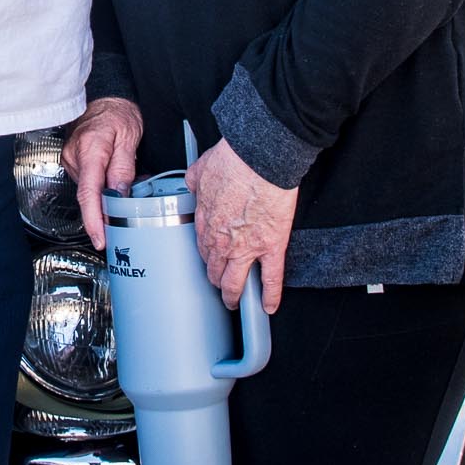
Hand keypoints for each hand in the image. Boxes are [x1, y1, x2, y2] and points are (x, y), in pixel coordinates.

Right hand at [63, 95, 144, 250]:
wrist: (105, 99)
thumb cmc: (118, 113)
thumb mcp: (129, 137)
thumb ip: (123, 167)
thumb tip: (119, 194)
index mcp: (90, 149)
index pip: (89, 192)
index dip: (94, 219)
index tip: (100, 238)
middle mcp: (75, 157)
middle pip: (89, 195)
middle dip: (106, 210)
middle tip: (125, 218)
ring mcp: (71, 160)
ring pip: (89, 191)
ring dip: (106, 196)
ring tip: (124, 188)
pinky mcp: (73, 163)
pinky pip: (87, 183)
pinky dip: (101, 188)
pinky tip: (112, 182)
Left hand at [189, 136, 298, 313]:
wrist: (260, 158)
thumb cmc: (234, 159)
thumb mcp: (201, 169)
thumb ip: (195, 181)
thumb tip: (193, 182)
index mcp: (205, 221)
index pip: (201, 248)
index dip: (205, 258)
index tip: (208, 261)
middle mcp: (222, 240)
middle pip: (214, 270)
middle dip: (215, 281)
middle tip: (219, 286)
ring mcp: (246, 247)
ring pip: (235, 282)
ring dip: (232, 295)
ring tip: (234, 302)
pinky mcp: (271, 246)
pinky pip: (270, 278)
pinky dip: (269, 296)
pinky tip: (267, 306)